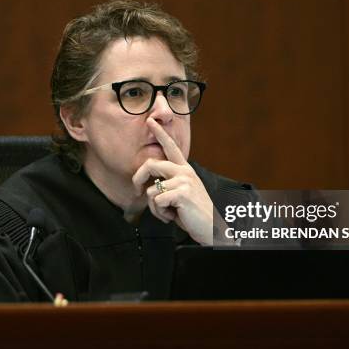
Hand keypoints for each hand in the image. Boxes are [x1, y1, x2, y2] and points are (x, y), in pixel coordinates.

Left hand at [132, 118, 213, 244]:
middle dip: (137, 179)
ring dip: (155, 207)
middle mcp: (184, 171)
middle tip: (137, 191)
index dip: (160, 133)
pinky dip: (160, 214)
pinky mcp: (181, 193)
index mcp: (185, 169)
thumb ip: (168, 184)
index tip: (151, 121)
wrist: (211, 228)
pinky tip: (174, 216)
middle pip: (150, 164)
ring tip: (169, 212)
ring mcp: (184, 180)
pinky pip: (156, 201)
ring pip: (151, 190)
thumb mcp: (180, 193)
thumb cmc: (193, 213)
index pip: (171, 147)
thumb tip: (147, 186)